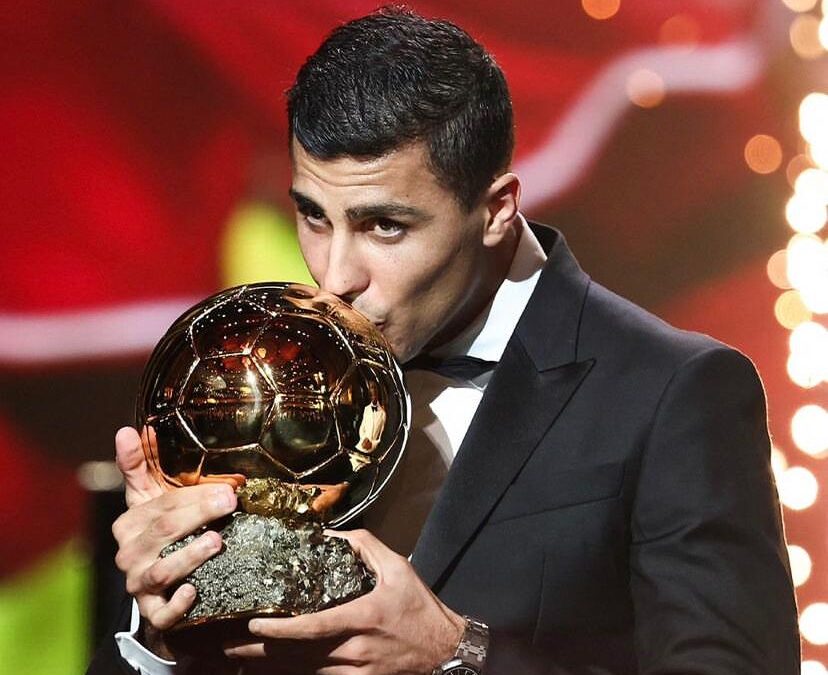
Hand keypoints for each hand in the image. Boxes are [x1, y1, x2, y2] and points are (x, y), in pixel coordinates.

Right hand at [111, 426, 237, 645]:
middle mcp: (129, 554)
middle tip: (231, 502)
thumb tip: (127, 430)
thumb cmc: (161, 532)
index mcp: (129, 524)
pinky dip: (177, 604)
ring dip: (189, 556)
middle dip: (199, 515)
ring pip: (161, 571)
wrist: (160, 586)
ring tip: (217, 541)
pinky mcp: (154, 613)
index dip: (194, 496)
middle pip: (164, 532)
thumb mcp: (149, 499)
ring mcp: (139, 585)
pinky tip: (194, 591)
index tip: (227, 488)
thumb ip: (140, 465)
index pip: (162, 506)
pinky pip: (162, 613)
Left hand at [223, 529, 464, 673]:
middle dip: (259, 651)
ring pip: (301, 670)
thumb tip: (329, 534)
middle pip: (296, 655)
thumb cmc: (419, 607)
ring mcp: (353, 672)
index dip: (279, 628)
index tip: (252, 621)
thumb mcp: (398, 568)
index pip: (312, 628)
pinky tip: (269, 667)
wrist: (444, 651)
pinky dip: (289, 673)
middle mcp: (353, 650)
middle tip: (226, 645)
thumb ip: (364, 546)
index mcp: (362, 619)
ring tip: (237, 656)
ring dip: (269, 664)